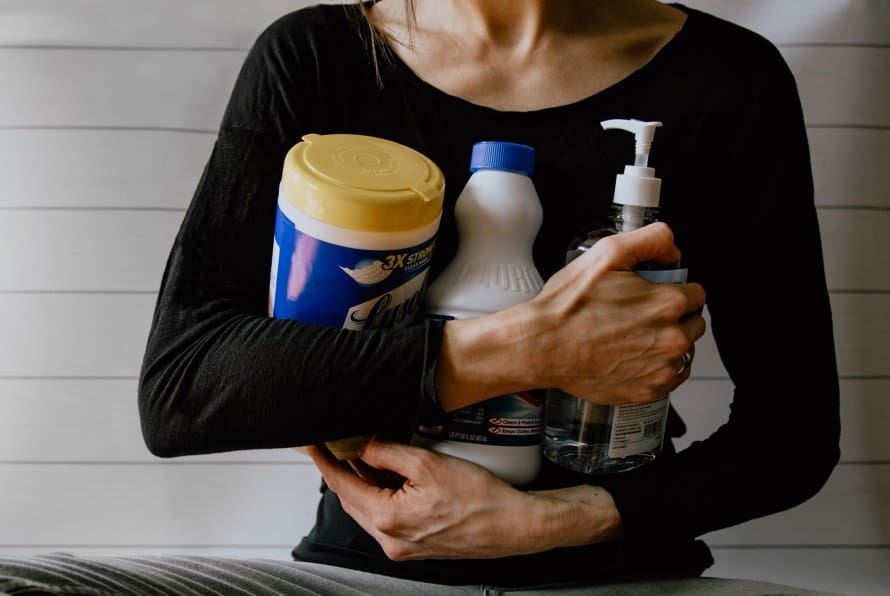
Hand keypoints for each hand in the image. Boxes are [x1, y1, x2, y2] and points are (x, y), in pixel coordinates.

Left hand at [306, 439, 621, 560]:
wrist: (513, 526)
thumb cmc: (479, 498)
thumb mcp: (427, 463)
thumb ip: (387, 453)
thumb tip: (363, 447)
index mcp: (387, 519)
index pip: (343, 485)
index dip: (325, 462)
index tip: (312, 445)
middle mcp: (390, 540)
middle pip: (353, 499)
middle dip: (344, 471)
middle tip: (338, 444)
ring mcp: (402, 546)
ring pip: (370, 508)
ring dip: (364, 483)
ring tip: (366, 455)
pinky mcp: (416, 546)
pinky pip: (387, 517)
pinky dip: (382, 495)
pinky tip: (390, 477)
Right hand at [436, 222, 705, 410]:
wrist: (541, 346)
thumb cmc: (568, 305)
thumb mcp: (607, 253)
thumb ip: (651, 240)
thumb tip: (673, 249)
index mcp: (668, 303)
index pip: (696, 293)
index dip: (673, 289)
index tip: (652, 293)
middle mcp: (672, 339)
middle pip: (693, 323)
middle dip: (673, 316)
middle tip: (638, 314)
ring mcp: (661, 369)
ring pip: (683, 351)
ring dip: (665, 342)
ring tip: (630, 336)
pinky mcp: (647, 391)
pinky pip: (669, 377)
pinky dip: (656, 368)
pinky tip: (630, 357)